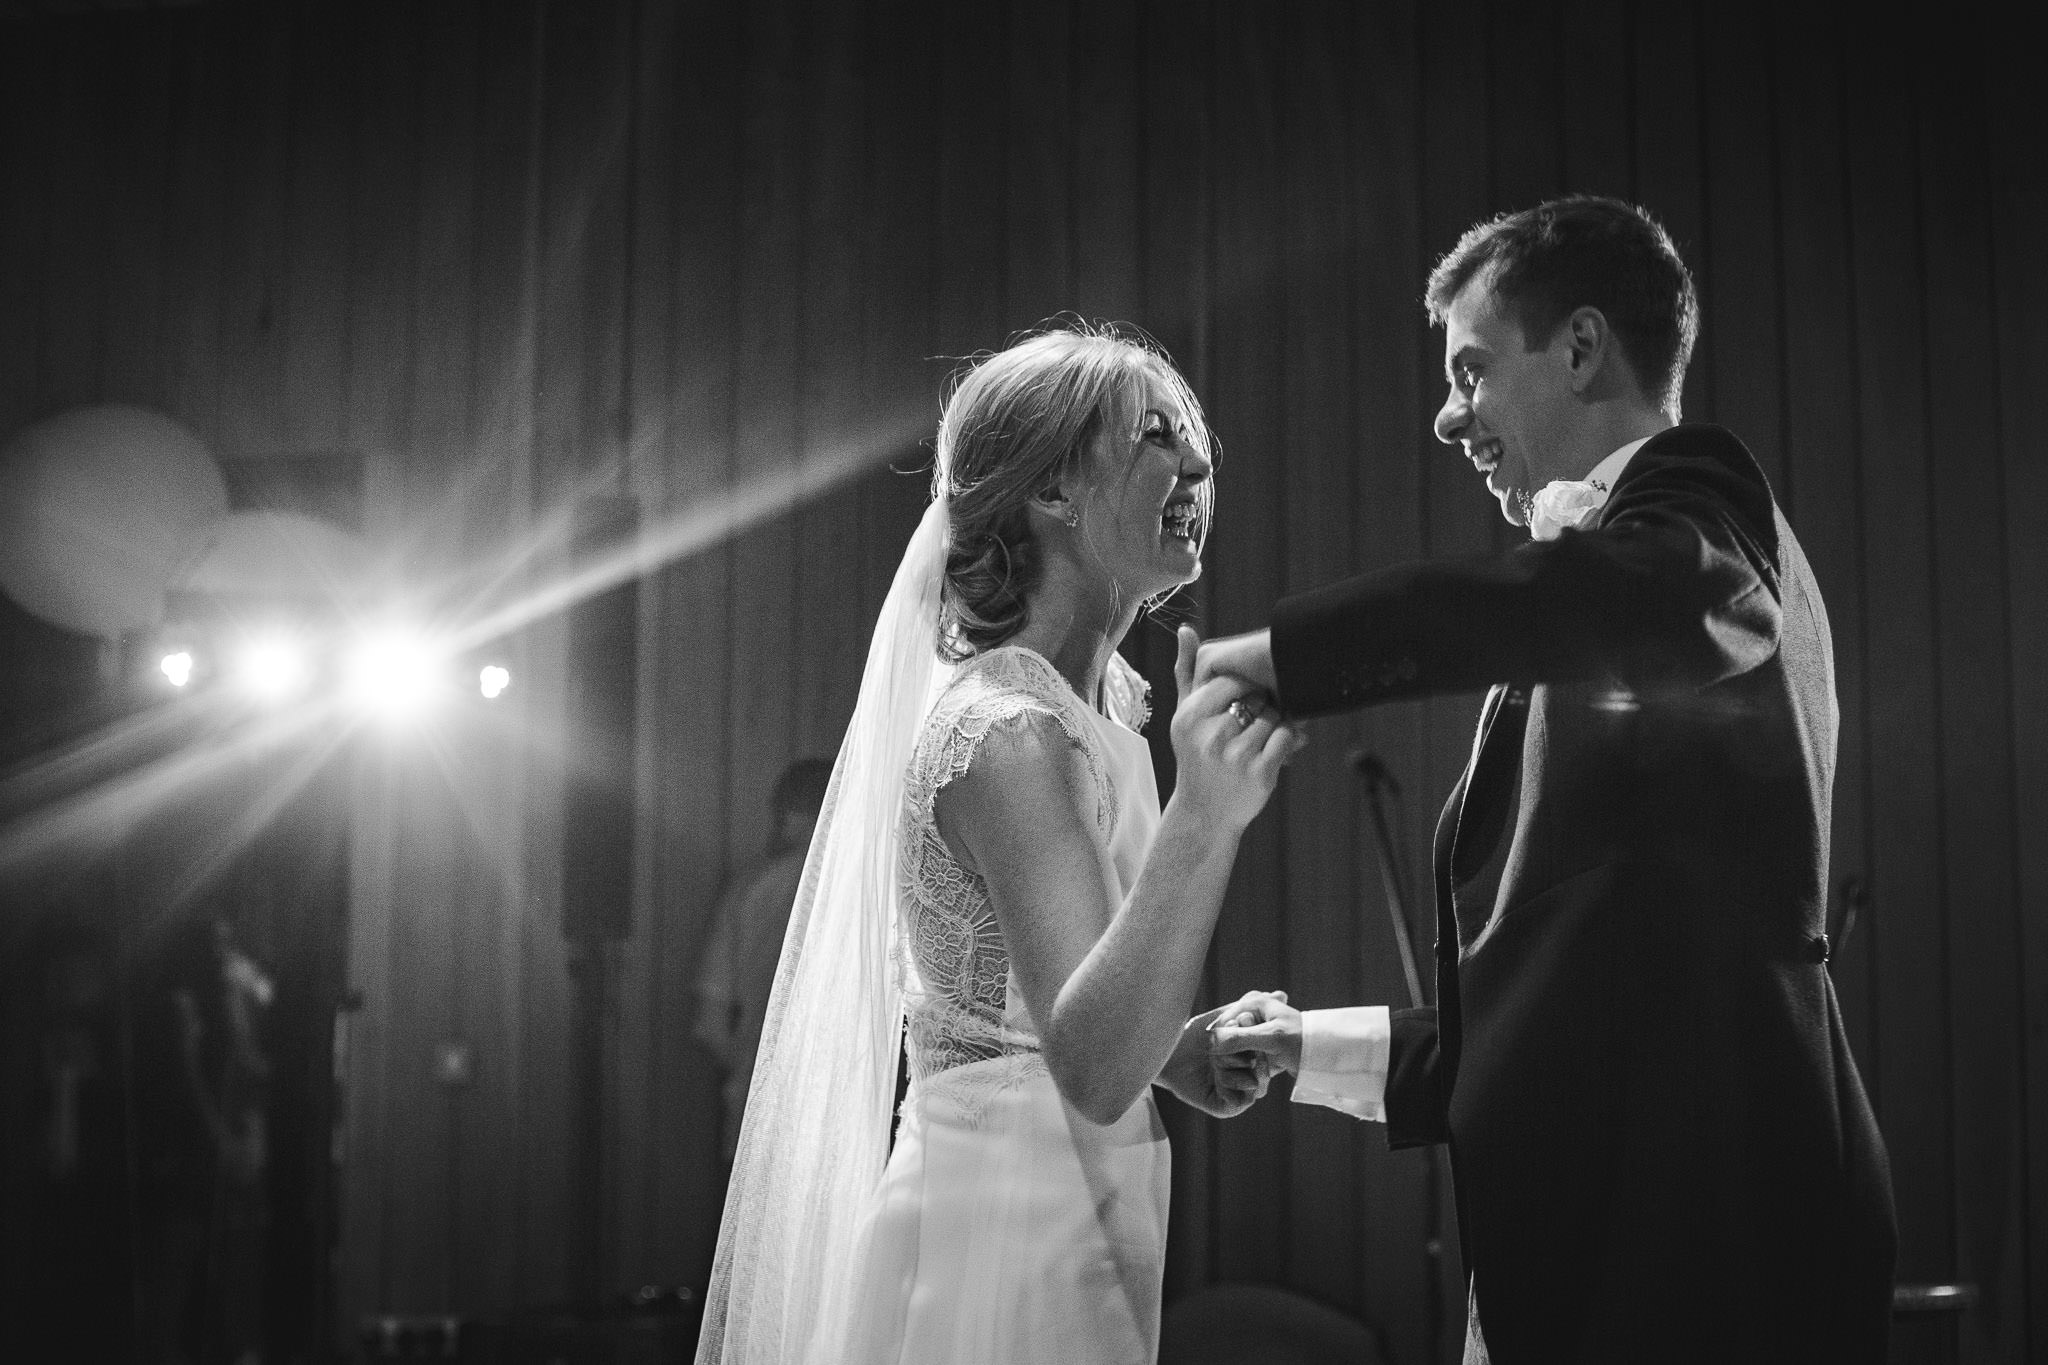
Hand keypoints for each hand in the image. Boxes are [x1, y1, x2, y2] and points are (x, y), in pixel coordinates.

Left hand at [1160, 1003, 1270, 1117]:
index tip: (1246, 1019)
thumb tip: (1283, 995)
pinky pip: (1241, 1100)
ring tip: (1216, 1057)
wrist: (1166, 1051)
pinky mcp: (1225, 1108)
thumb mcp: (1225, 1017)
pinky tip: (1216, 1072)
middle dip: (1249, 1052)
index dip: (1260, 1038)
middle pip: (1265, 1070)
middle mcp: (1245, 1078)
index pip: (1270, 1055)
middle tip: (1231, 1041)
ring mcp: (1236, 1093)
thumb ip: (1252, 1008)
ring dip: (1235, 1066)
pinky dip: (1230, 1082)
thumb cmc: (1194, 1034)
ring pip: (1255, 1085)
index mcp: (1251, 1059)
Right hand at [1170, 626, 1305, 833]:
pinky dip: (1288, 742)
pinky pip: (1286, 738)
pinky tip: (1274, 752)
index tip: (1242, 704)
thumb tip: (1186, 629)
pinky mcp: (1259, 773)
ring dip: (1275, 725)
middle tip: (1251, 726)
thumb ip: (1187, 672)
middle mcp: (1209, 736)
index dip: (1245, 689)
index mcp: (1189, 716)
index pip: (1233, 681)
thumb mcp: (1185, 717)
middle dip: (1261, 708)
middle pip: (1256, 697)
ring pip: (1274, 717)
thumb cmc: (1196, 758)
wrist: (1204, 814)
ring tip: (1258, 741)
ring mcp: (1234, 756)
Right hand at [1208, 989, 1302, 1074]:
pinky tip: (1260, 1074)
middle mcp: (1253, 1012)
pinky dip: (1250, 1067)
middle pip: (1228, 1035)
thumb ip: (1239, 1039)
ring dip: (1243, 1063)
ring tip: (1259, 1069)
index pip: (1223, 1023)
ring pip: (1236, 1048)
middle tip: (1252, 1065)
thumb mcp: (1270, 1039)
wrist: (1326, 1055)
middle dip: (1234, 1054)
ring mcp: (1257, 1029)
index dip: (1224, 1043)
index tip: (1239, 1059)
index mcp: (1253, 1001)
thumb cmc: (1302, 1041)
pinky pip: (1247, 1057)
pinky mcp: (1263, 1045)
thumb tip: (1210, 1042)